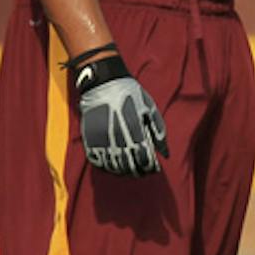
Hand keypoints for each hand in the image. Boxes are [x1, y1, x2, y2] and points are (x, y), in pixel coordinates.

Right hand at [71, 48, 167, 175]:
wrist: (103, 83)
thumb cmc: (130, 94)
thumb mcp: (149, 109)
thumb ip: (158, 132)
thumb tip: (165, 154)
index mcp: (134, 130)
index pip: (144, 159)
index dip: (150, 167)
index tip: (154, 168)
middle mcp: (117, 137)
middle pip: (129, 166)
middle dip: (138, 171)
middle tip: (143, 171)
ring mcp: (101, 139)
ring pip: (113, 166)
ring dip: (123, 171)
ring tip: (130, 169)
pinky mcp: (89, 139)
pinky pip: (97, 161)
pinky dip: (106, 166)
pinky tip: (114, 164)